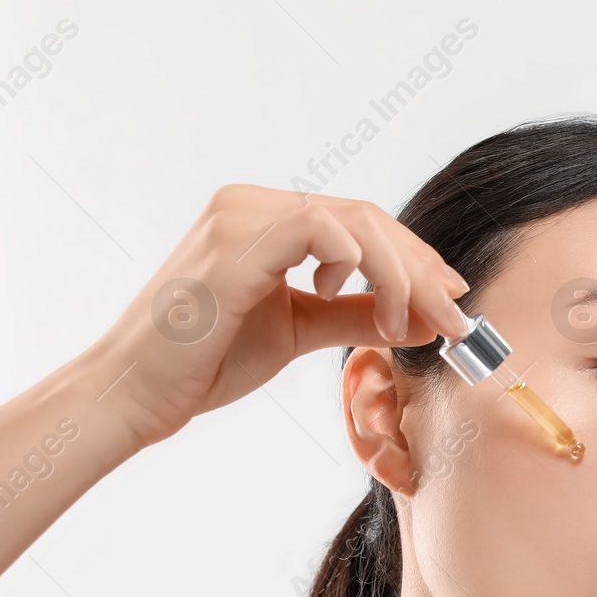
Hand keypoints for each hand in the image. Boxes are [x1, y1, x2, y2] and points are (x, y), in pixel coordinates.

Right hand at [90, 184, 470, 447]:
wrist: (141, 392)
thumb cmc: (207, 360)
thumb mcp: (301, 330)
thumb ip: (357, 315)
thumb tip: (425, 319)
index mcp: (266, 220)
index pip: (361, 223)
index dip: (416, 259)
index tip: (453, 300)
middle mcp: (252, 204)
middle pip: (367, 217)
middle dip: (422, 268)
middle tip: (455, 315)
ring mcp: (241, 215)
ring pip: (354, 220)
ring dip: (400, 273)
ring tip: (409, 323)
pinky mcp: (235, 240)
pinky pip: (319, 229)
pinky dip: (360, 265)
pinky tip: (358, 302)